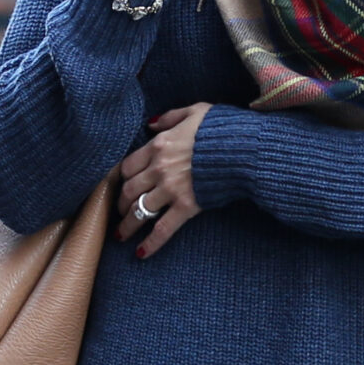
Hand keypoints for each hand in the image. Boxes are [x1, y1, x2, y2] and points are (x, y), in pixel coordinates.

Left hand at [119, 103, 210, 255]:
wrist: (243, 147)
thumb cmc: (222, 128)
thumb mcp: (194, 111)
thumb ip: (169, 118)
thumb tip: (151, 124)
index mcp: (158, 145)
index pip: (128, 166)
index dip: (122, 178)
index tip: (123, 186)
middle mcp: (159, 169)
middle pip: (129, 190)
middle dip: (121, 204)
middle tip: (120, 212)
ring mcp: (171, 189)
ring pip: (139, 211)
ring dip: (127, 225)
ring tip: (121, 235)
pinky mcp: (186, 206)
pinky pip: (162, 228)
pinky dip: (150, 243)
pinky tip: (141, 253)